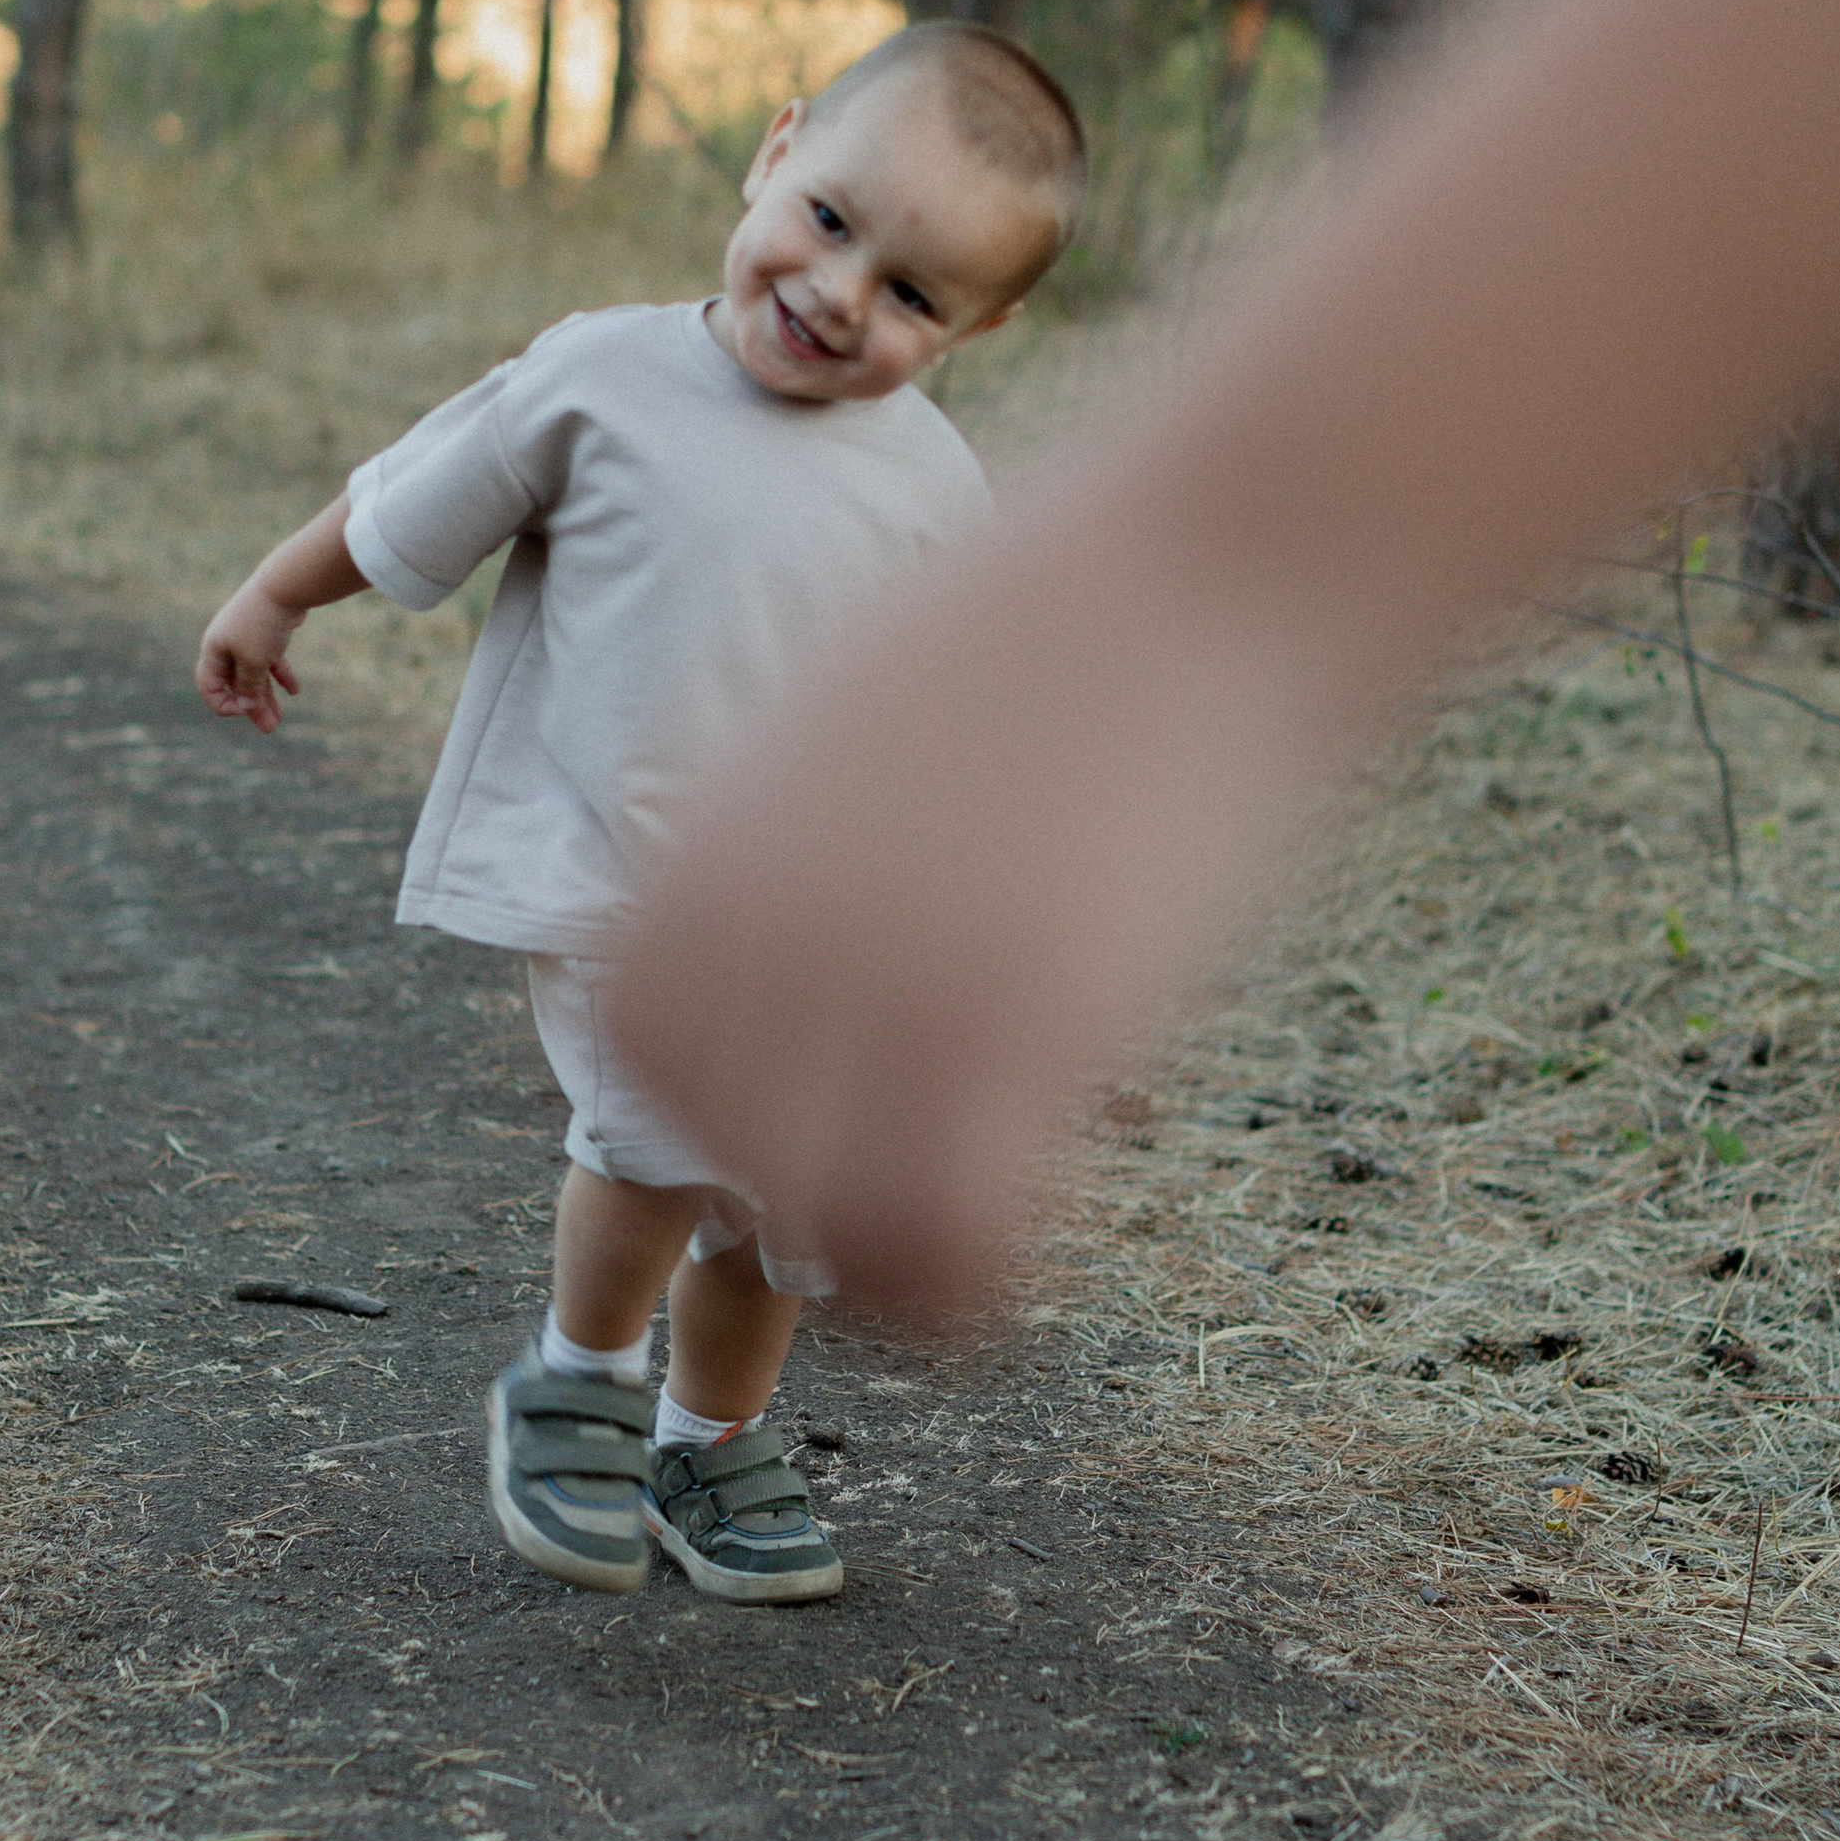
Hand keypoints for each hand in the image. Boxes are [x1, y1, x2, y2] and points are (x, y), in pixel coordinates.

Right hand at [196, 584, 303, 733]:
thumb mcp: (253, 662)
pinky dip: (281, 675)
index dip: (223, 704)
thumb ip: (247, 687)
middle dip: (250, 707)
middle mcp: (227, 644)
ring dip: (266, 697)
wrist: (285, 588)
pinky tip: (294, 691)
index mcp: (214, 650)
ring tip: (278, 720)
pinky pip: (271, 660)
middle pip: (235, 684)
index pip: (208, 686)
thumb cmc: (262, 625)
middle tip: (269, 728)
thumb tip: (245, 707)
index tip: (244, 711)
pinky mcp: (268, 633)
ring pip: (254, 674)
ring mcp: (247, 638)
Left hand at [605, 438, 1351, 1325]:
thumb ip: (787, 843)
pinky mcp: (1006, 1035)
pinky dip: (957, 1287)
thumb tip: (798, 942)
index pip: (630, 1045)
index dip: (703, 1109)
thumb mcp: (855, 712)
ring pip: (803, 1235)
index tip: (787, 1132)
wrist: (1209, 553)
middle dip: (777, 1207)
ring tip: (953, 1237)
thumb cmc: (1066, 614)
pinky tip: (1019, 1248)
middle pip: (695, 1159)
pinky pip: (930, 1248)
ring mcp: (866, 987)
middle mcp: (747, 924)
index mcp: (696, 837)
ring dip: (869, 1263)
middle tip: (878, 1205)